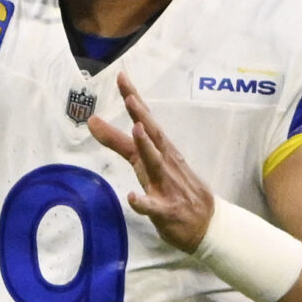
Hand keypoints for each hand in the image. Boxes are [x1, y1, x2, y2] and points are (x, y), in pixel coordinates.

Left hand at [89, 71, 213, 250]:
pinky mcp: (167, 210)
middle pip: (153, 136)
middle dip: (142, 116)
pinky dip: (143, 202)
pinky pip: (153, 206)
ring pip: (156, 165)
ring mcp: (168, 186)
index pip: (146, 120)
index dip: (134, 98)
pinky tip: (132, 197)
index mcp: (162, 151)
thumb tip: (92, 121)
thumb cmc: (175, 190)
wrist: (208, 225)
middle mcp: (166, 164)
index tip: (121, 76)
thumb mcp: (146, 162)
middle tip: (130, 97)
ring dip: (147, 147)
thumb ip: (119, 143)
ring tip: (137, 131)